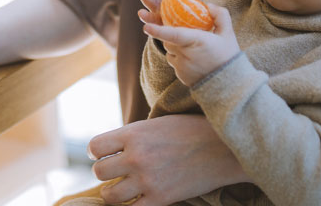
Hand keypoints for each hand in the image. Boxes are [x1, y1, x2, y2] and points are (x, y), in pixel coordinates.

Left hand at [87, 114, 247, 204]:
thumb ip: (134, 136)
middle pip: (99, 172)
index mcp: (134, 133)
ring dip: (114, 192)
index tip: (103, 154)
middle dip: (104, 172)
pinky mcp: (161, 198)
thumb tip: (113, 149)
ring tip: (123, 188)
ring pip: (110, 195)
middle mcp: (136, 157)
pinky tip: (139, 199)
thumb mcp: (158, 123)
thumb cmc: (192, 130)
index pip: (95, 147)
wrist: (225, 148)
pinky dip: (133, 205)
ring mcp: (148, 179)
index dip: (97, 152)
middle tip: (115, 171)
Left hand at [143, 3, 237, 85]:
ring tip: (195, 50)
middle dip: (174, 35)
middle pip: (169, 39)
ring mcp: (181, 66)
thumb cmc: (228, 56)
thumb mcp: (228, 33)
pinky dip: (180, 58)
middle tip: (190, 35)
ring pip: (170, 50)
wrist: (228, 85)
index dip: (158, 30)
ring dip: (177, 47)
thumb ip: (220, 15)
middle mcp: (186, 54)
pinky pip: (174, 61)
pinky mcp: (180, 75)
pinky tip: (194, 60)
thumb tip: (208, 5)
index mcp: (197, 41)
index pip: (174, 35)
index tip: (146, 26)